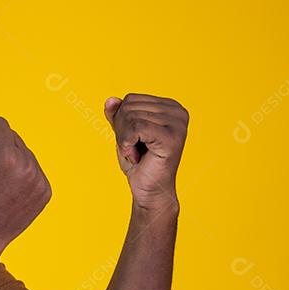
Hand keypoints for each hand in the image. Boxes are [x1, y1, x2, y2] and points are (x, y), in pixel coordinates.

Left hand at [103, 93, 188, 212]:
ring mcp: (177, 124)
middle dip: (122, 131)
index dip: (121, 121)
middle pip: (129, 107)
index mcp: (171, 106)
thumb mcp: (124, 133)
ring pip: (130, 117)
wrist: (148, 190)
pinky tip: (137, 157)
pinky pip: (134, 128)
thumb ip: (118, 114)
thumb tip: (110, 100)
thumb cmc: (138, 162)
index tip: (135, 140)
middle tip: (135, 149)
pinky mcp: (172, 137)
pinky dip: (126, 144)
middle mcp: (178, 112)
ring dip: (124, 140)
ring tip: (138, 154)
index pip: (131, 99)